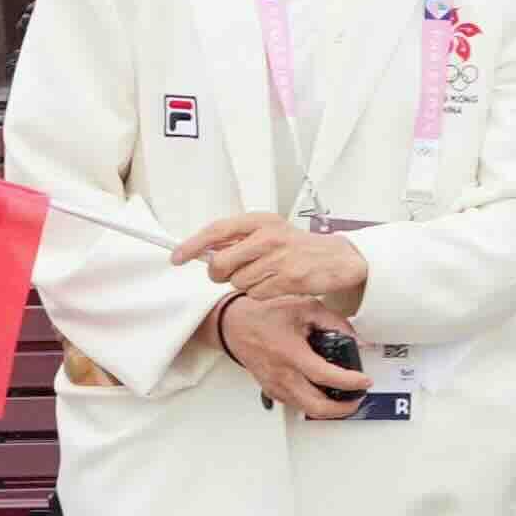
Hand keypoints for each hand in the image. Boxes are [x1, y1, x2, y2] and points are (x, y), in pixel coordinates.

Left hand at [188, 213, 369, 316]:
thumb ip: (237, 239)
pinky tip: (276, 283)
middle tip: (230, 273)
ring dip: (246, 283)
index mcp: (260, 221)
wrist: (337, 258)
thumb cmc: (297, 246)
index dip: (192, 245)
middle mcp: (268, 236)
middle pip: (221, 264)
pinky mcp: (288, 279)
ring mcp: (279, 258)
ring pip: (237, 282)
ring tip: (266, 274)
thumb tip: (202, 251)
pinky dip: (262, 293)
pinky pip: (256, 294)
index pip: (216, 230)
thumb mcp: (268, 231)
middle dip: (219, 274)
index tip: (177, 256)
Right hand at [214, 287, 371, 420]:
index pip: (325, 376)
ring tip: (345, 398)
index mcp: (290, 353)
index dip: (350, 382)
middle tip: (358, 398)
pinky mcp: (271, 390)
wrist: (233, 324)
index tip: (365, 381)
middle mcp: (282, 374)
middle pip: (316, 405)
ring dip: (329, 409)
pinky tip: (325, 395)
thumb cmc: (263, 315)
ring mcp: (275, 385)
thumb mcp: (303, 308)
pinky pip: (296, 404)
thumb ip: (333, 322)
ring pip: (307, 409)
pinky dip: (314, 404)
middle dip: (343, 408)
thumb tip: (354, 338)